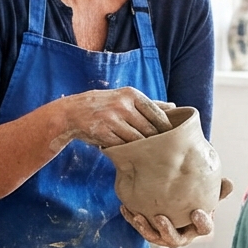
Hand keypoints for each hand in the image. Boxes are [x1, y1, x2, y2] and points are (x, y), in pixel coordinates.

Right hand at [51, 88, 173, 147]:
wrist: (74, 112)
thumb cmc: (105, 105)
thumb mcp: (126, 98)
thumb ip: (149, 103)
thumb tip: (174, 107)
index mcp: (132, 94)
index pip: (158, 114)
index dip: (166, 128)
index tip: (170, 137)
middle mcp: (123, 105)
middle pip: (149, 129)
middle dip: (156, 140)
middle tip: (161, 149)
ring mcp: (112, 119)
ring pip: (137, 140)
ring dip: (142, 148)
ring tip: (146, 152)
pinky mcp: (103, 133)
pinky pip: (122, 146)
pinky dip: (127, 151)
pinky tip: (128, 152)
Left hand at [120, 178, 233, 247]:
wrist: (177, 196)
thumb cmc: (195, 194)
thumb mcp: (206, 190)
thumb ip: (217, 188)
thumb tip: (229, 182)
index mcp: (199, 225)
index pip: (204, 228)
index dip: (202, 222)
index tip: (197, 212)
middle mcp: (183, 233)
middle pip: (176, 240)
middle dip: (168, 231)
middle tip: (160, 219)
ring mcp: (165, 234)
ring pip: (156, 238)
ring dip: (147, 229)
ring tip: (139, 217)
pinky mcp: (150, 230)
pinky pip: (141, 228)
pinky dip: (133, 219)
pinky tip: (125, 208)